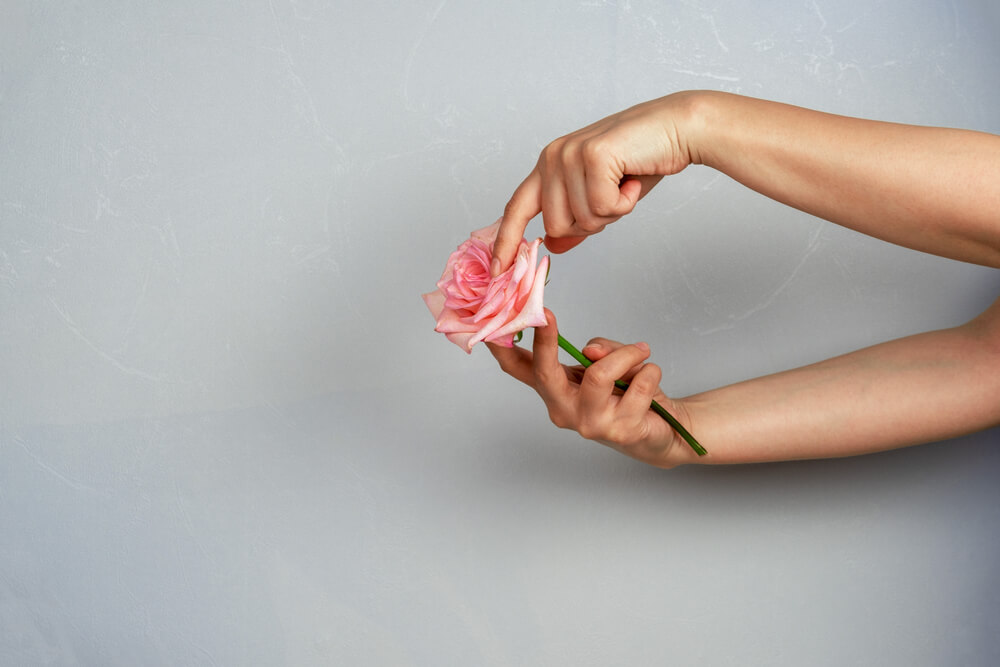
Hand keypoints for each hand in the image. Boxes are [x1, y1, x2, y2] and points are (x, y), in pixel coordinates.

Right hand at [487, 309, 695, 467]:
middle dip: (545, 341)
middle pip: (545, 374)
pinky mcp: (620, 431)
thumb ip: (598, 351)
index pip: (519, 368)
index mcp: (554, 390)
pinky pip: (638, 386)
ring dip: (626, 355)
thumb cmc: (626, 392)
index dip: (503, 345)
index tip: (500, 317)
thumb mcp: (607, 362)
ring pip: (600, 374)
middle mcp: (564, 410)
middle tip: (547, 315)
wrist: (661, 431)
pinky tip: (651, 375)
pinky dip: (650, 371)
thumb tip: (590, 352)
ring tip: (642, 351)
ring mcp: (590, 424)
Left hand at [491, 92, 702, 275]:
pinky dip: (625, 202)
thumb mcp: (603, 195)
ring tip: (625, 183)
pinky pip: (603, 207)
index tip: (498, 269)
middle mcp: (553, 157)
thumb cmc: (642, 159)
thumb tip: (553, 246)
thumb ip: (576, 219)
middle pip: (557, 226)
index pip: (517, 207)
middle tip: (614, 196)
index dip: (506, 240)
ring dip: (612, 212)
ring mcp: (570, 154)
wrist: (677, 128)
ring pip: (582, 219)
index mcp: (549, 164)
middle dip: (592, 224)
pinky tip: (632, 178)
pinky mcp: (593, 156)